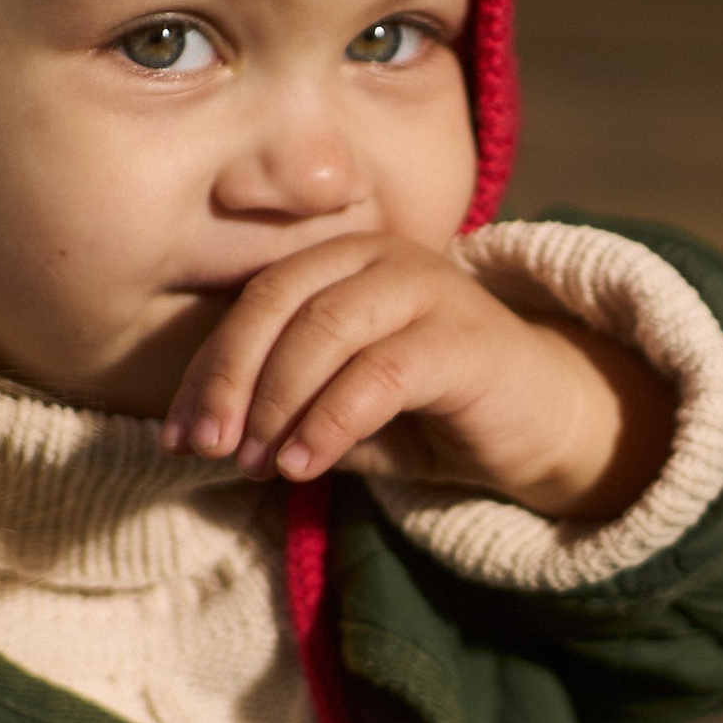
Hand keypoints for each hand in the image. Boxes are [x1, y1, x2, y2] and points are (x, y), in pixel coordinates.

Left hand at [161, 233, 671, 525]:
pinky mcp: (465, 338)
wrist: (544, 426)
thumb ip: (284, 411)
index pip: (255, 301)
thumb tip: (204, 438)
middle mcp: (382, 256)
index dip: (209, 369)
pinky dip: (330, 422)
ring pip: (325, 330)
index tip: (178, 436)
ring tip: (257, 466)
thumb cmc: (433, 416)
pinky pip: (379, 374)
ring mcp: (428, 288)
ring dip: (278, 404)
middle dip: (231, 381)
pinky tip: (305, 466)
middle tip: (208, 448)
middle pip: (278, 303)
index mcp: (343, 261)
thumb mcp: (342, 412)